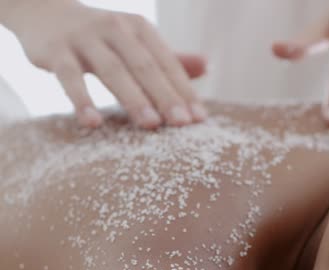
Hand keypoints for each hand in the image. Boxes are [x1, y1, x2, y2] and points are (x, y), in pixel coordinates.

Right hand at [6, 0, 206, 128]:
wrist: (45, 11)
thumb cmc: (103, 37)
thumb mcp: (137, 42)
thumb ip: (169, 58)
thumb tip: (208, 66)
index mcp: (140, 30)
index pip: (167, 64)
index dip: (184, 91)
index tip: (199, 119)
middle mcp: (117, 28)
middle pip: (145, 67)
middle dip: (165, 95)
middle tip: (182, 124)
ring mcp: (86, 37)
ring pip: (113, 71)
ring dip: (133, 98)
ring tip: (150, 125)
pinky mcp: (56, 50)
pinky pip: (70, 77)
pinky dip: (81, 99)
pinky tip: (92, 123)